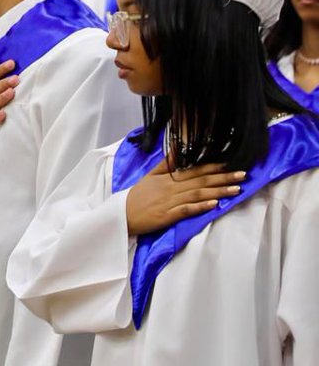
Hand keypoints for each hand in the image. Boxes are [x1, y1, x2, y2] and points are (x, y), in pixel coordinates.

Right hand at [125, 160, 244, 235]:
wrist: (121, 214)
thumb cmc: (137, 195)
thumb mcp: (150, 175)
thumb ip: (167, 163)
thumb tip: (179, 149)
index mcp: (168, 178)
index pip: (195, 170)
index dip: (214, 167)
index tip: (231, 164)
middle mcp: (171, 188)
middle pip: (201, 181)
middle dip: (223, 178)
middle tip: (243, 175)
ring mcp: (170, 202)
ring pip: (197, 194)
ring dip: (218, 191)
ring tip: (236, 190)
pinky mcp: (167, 216)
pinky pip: (186, 210)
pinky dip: (200, 206)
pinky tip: (213, 204)